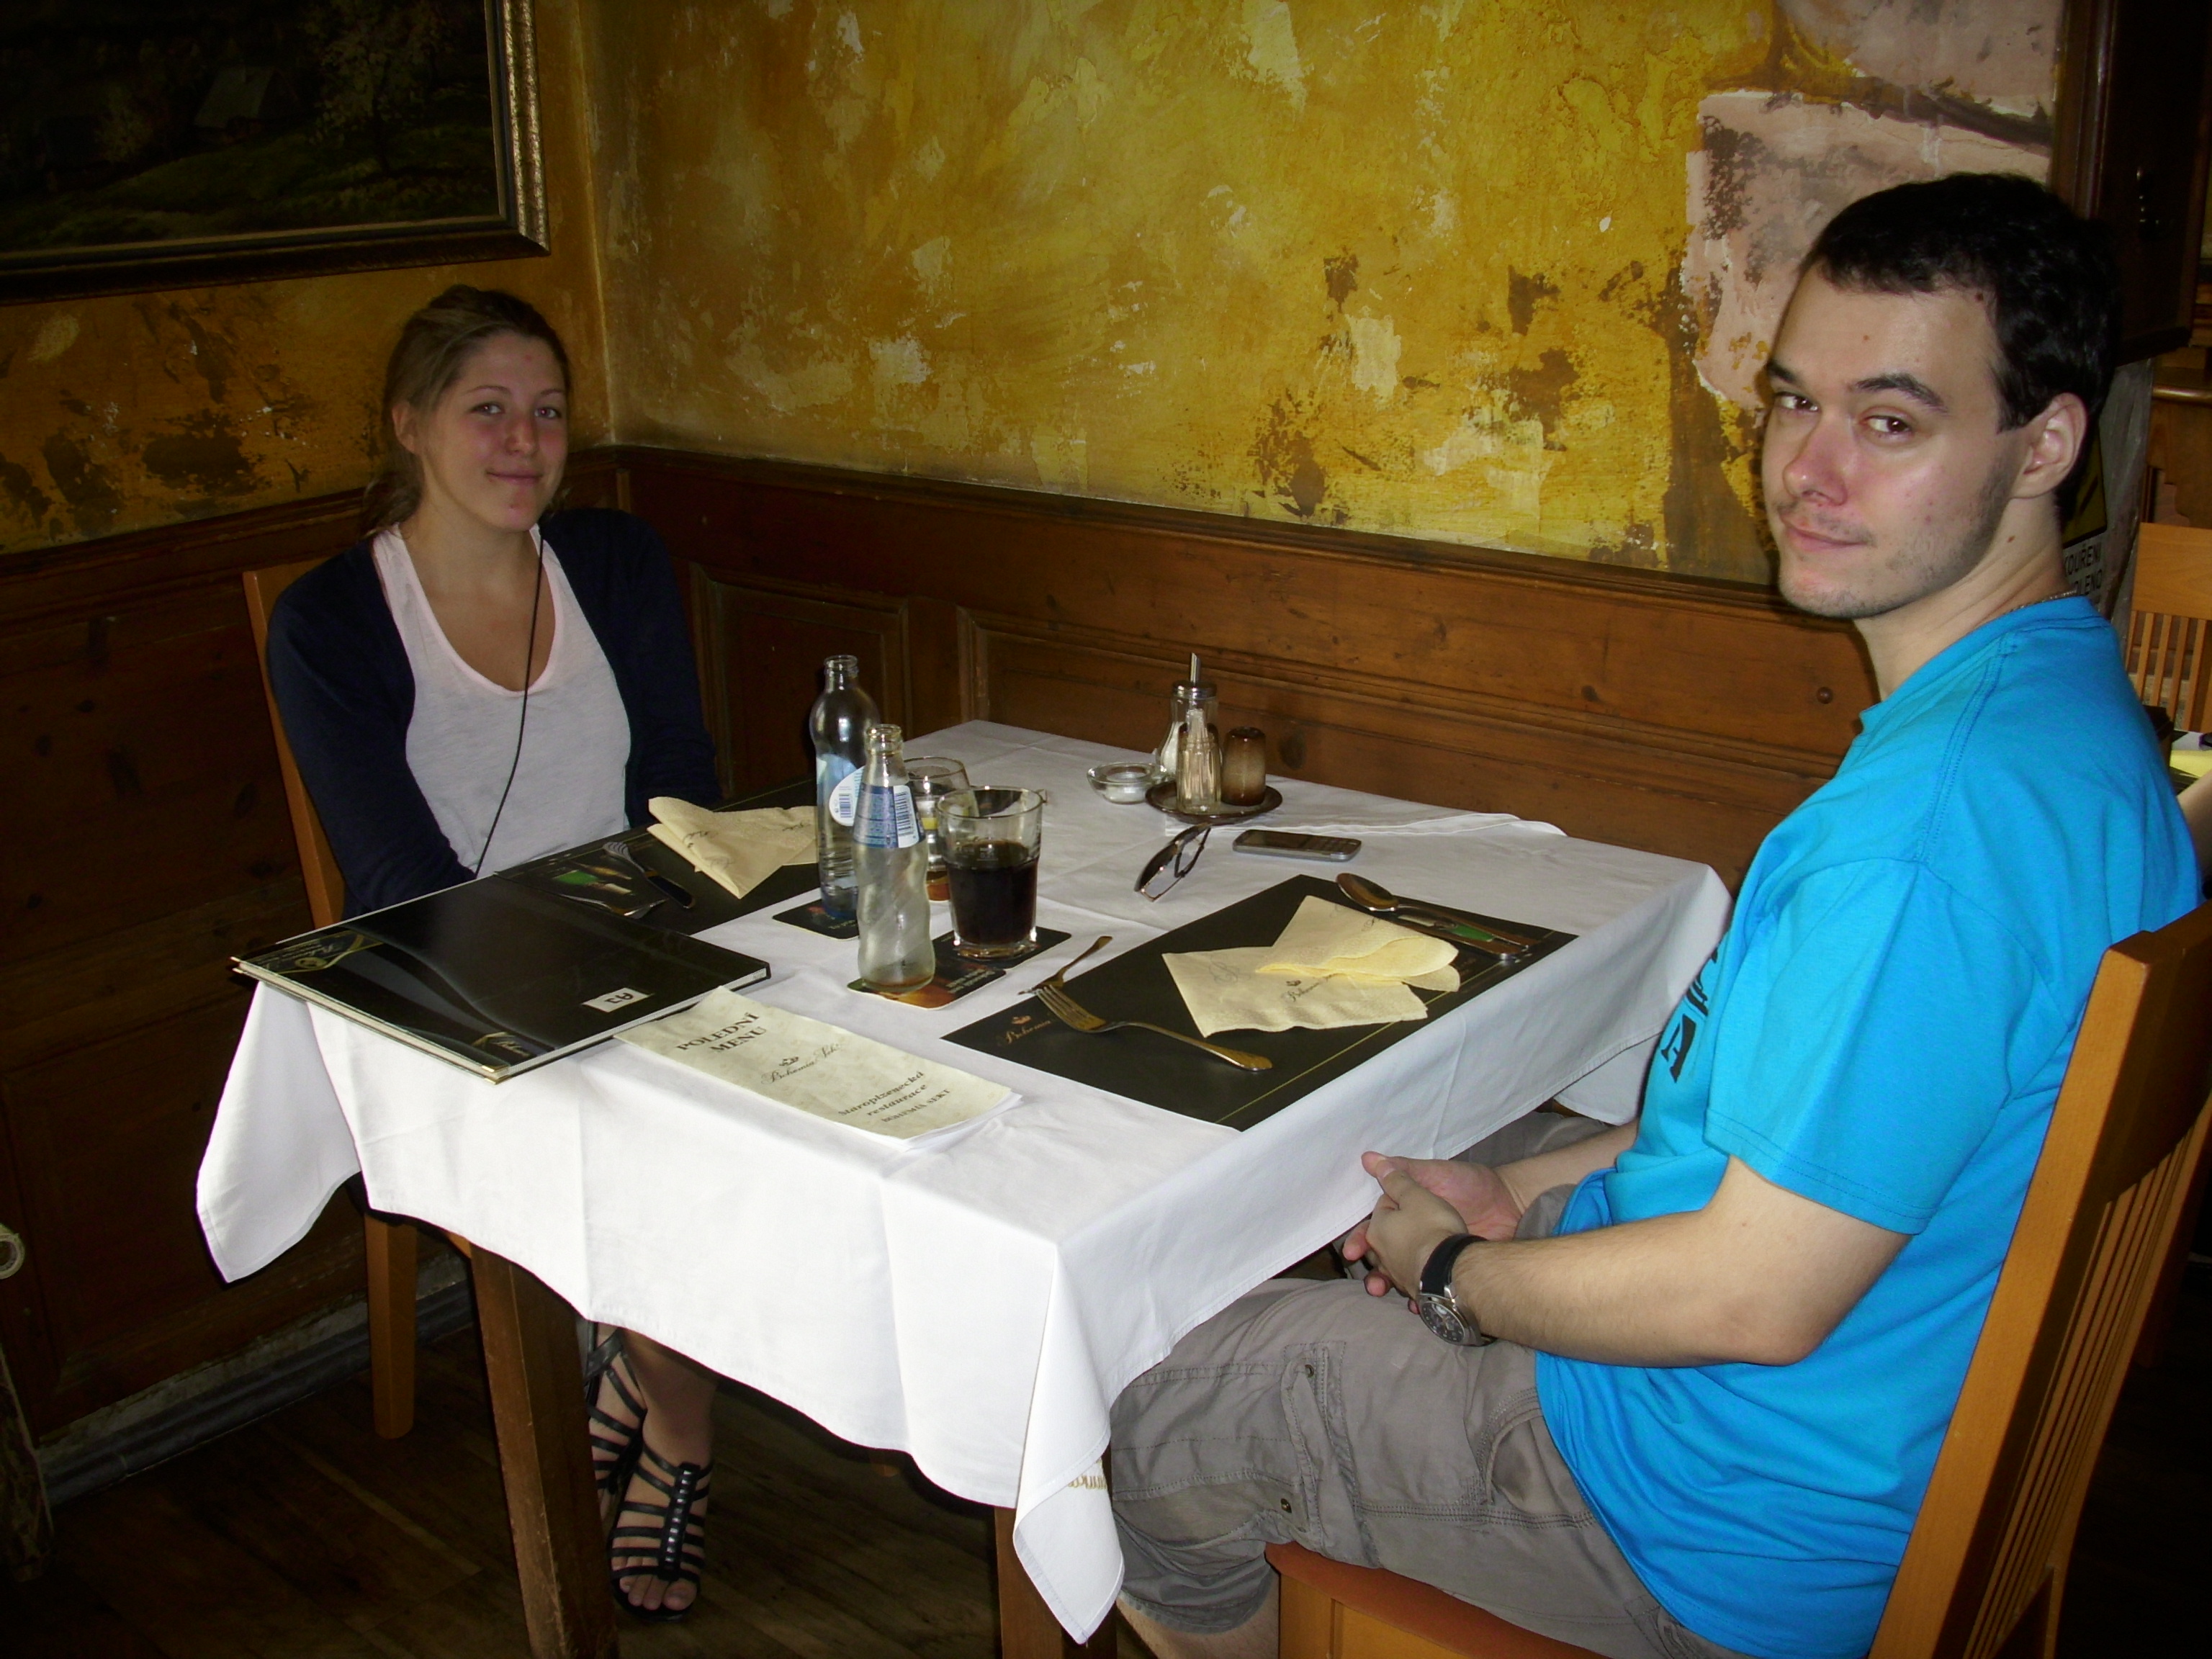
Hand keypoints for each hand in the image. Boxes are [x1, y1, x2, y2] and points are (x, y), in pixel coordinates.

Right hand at [1340, 1154, 1521, 1297]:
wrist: (1510, 1205)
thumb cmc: (1470, 1184)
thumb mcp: (1435, 1173)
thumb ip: (1403, 1172)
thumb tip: (1368, 1157)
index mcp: (1406, 1211)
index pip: (1375, 1227)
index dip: (1361, 1239)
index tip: (1352, 1251)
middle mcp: (1413, 1235)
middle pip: (1382, 1255)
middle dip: (1373, 1270)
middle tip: (1373, 1282)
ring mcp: (1429, 1255)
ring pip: (1400, 1274)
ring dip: (1390, 1285)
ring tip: (1387, 1293)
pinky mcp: (1446, 1270)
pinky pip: (1426, 1288)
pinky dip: (1418, 1298)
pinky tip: (1417, 1303)